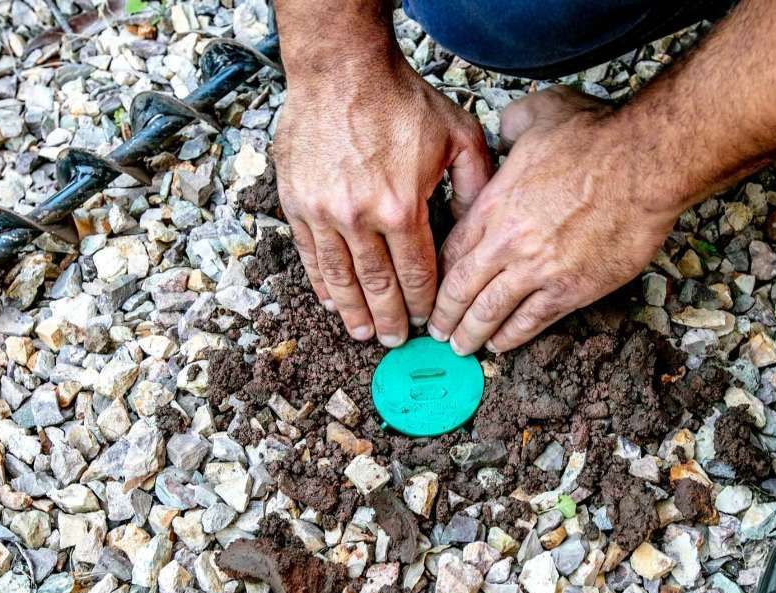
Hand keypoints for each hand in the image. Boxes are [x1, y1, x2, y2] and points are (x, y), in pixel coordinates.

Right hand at [273, 51, 491, 345]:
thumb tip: (478, 227)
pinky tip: (332, 301)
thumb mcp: (459, 136)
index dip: (424, 304)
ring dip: (354, 312)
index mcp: (403, 208)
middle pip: (379, 286)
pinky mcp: (297, 203)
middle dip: (391, 320)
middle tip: (396, 340)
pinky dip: (322, 284)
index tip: (429, 321)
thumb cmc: (402, 100)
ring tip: (364, 334)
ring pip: (342, 279)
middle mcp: (361, 218)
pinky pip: (311, 256)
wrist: (342, 70)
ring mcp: (325, 213)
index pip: (416, 274)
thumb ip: (474, 184)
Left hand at [427, 86, 686, 354]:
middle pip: (462, 288)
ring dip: (471, 333)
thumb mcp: (540, 114)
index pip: (452, 249)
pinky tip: (500, 345)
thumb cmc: (597, 137)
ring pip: (490, 312)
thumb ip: (511, 125)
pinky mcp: (571, 290)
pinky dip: (512, 337)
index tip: (432, 286)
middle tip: (437, 330)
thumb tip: (504, 128)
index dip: (437, 274)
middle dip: (445, 314)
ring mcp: (539, 270)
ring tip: (462, 346)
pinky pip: (531, 322)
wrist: (644, 163)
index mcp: (495, 203)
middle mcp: (508, 242)